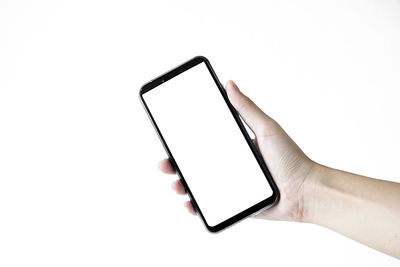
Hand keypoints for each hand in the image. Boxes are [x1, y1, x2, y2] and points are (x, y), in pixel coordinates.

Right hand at [158, 80, 318, 221]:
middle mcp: (231, 165)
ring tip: (176, 185)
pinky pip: (212, 206)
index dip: (185, 140)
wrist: (306, 191)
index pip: (204, 141)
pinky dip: (198, 207)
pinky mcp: (236, 204)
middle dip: (177, 164)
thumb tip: (229, 84)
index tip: (170, 136)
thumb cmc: (291, 158)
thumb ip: (246, 108)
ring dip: (183, 185)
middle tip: (165, 162)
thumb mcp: (266, 128)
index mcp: (236, 146)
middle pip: (197, 164)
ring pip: (200, 185)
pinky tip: (190, 205)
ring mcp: (232, 185)